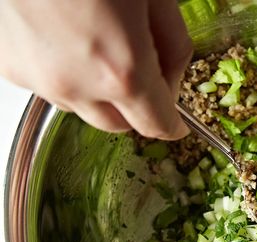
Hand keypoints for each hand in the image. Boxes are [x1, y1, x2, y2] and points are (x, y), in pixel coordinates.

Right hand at [0, 0, 191, 139]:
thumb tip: (171, 77)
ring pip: (80, 107)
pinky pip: (47, 85)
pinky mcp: (8, 65)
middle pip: (117, 124)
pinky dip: (64, 73)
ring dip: (97, 92)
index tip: (177, 122)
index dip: (172, 125)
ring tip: (98, 43)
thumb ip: (173, 46)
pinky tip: (67, 36)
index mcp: (122, 71)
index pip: (156, 124)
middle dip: (135, 107)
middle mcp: (76, 86)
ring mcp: (37, 78)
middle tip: (141, 71)